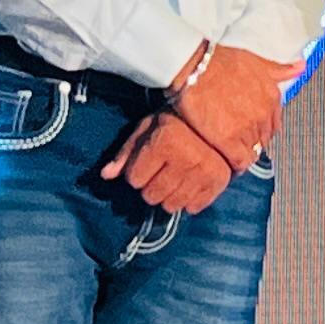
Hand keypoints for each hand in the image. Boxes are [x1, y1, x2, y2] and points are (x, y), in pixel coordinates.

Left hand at [111, 111, 236, 213]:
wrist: (219, 115)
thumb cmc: (176, 121)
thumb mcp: (147, 128)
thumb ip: (126, 152)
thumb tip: (105, 175)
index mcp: (165, 142)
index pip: (134, 179)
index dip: (136, 172)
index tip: (146, 163)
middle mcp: (185, 160)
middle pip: (151, 196)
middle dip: (150, 186)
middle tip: (160, 171)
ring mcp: (203, 174)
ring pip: (171, 206)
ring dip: (167, 195)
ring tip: (174, 178)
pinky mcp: (218, 183)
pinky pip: (193, 207)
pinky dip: (188, 200)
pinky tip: (189, 184)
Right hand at [169, 40, 293, 171]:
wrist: (196, 68)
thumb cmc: (220, 61)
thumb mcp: (255, 61)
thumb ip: (279, 70)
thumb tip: (300, 68)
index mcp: (272, 97)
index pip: (273, 125)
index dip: (260, 130)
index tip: (250, 131)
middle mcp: (263, 115)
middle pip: (262, 140)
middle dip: (251, 141)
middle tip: (236, 140)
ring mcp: (248, 129)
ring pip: (252, 152)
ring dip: (241, 153)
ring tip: (228, 151)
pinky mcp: (229, 140)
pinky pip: (239, 162)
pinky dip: (235, 165)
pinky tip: (227, 161)